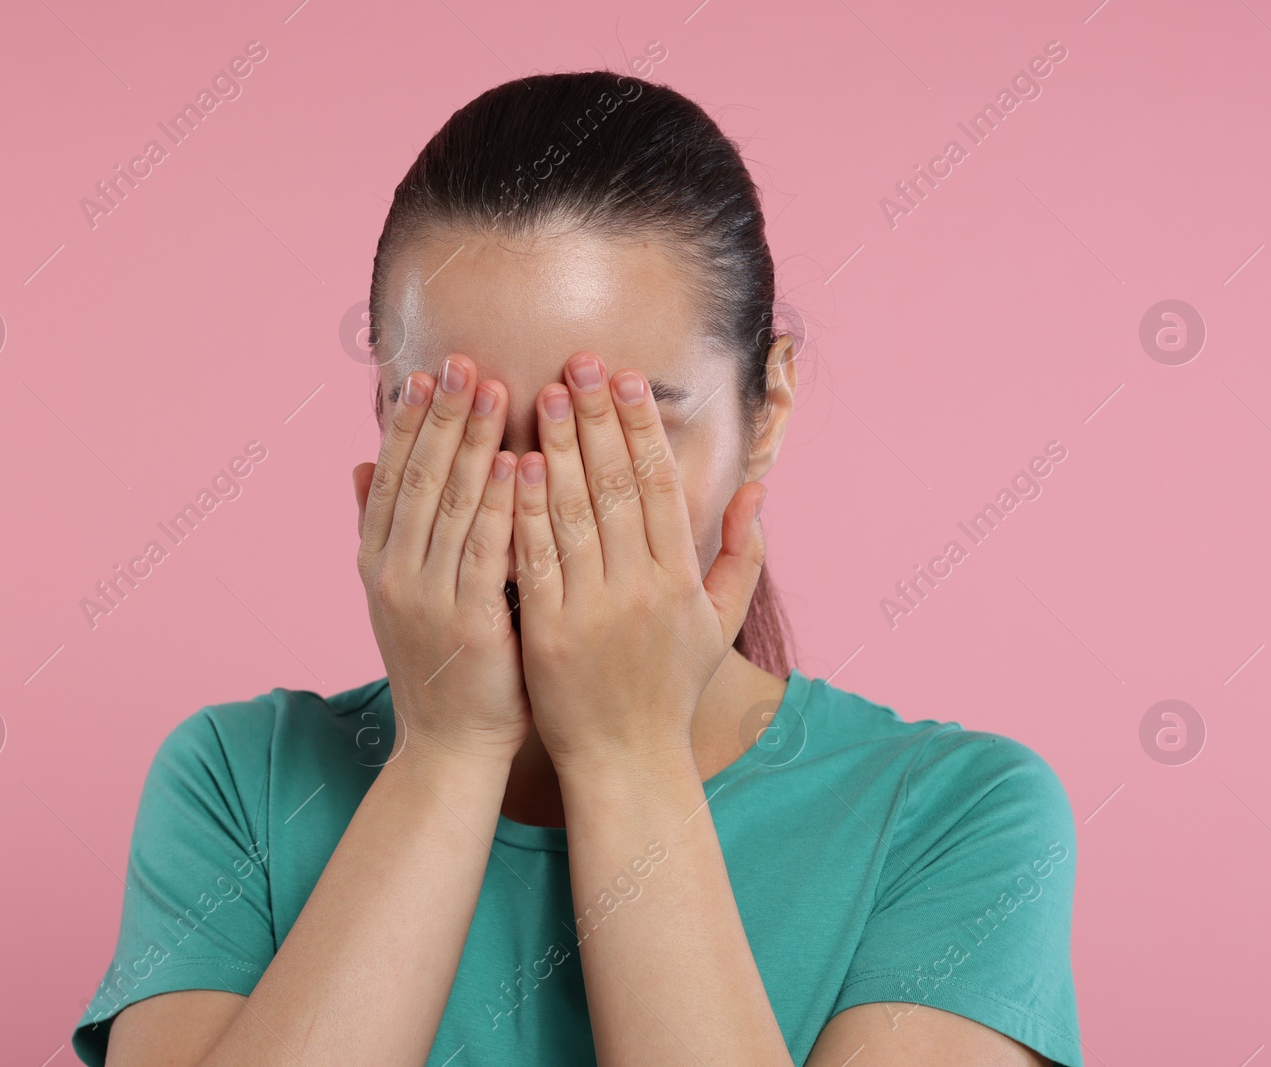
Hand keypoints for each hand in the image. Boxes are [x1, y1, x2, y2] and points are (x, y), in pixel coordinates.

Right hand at [353, 354, 530, 765]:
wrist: (450, 748)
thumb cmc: (441, 665)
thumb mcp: (398, 594)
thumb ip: (382, 528)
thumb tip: (357, 463)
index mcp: (376, 562)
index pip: (391, 476)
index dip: (408, 422)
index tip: (427, 373)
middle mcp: (393, 574)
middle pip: (417, 478)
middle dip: (442, 416)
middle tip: (464, 361)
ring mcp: (426, 598)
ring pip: (449, 504)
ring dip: (471, 442)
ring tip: (494, 389)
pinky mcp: (468, 623)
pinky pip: (484, 550)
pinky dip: (497, 503)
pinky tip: (515, 463)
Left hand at [510, 352, 767, 777]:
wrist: (628, 761)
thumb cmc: (672, 688)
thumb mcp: (720, 623)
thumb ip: (742, 554)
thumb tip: (756, 491)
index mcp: (680, 578)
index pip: (659, 484)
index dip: (642, 426)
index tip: (626, 377)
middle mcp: (641, 587)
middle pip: (617, 485)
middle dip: (597, 418)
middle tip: (577, 360)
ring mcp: (593, 610)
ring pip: (574, 513)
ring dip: (559, 447)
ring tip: (543, 393)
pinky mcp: (548, 633)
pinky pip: (534, 560)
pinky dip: (525, 510)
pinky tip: (514, 464)